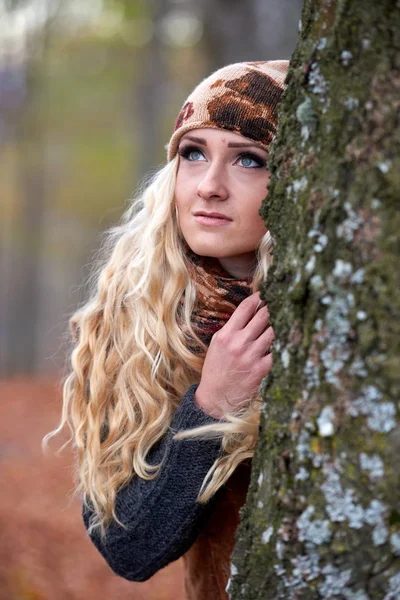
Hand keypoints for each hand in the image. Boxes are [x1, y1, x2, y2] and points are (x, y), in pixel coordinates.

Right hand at [195, 292, 274, 417]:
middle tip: (280, 303)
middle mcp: (239, 343)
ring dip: (279, 324)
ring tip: (284, 319)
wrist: (216, 397)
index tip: (265, 294)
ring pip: (273, 331)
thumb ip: (231, 328)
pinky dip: (280, 345)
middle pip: (263, 316)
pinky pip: (276, 351)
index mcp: (226, 335)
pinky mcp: (262, 369)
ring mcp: (252, 356)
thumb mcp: (217, 344)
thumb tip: (249, 312)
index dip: (258, 298)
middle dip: (272, 307)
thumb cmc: (216, 368)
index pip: (246, 308)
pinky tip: (284, 341)